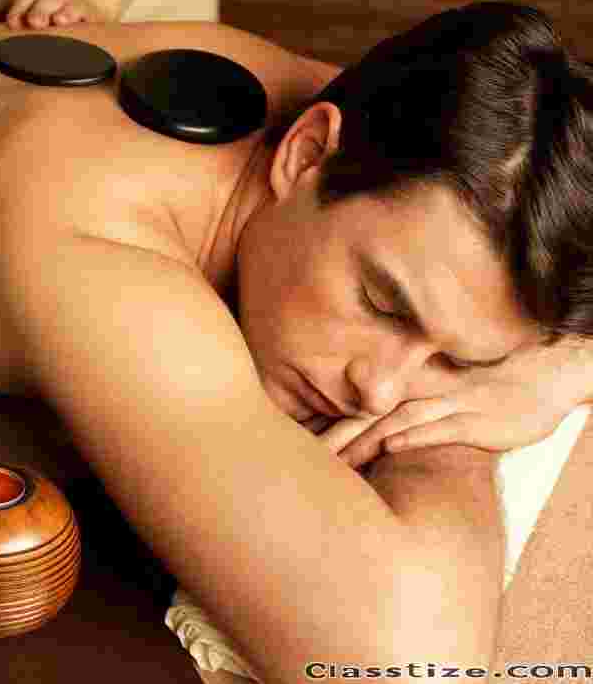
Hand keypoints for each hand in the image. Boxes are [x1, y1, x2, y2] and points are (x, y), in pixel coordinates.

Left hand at [0, 0, 108, 29]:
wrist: (83, 10)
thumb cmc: (45, 16)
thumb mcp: (20, 15)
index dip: (16, 9)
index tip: (11, 24)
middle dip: (37, 10)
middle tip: (33, 23)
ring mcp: (71, 4)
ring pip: (63, 4)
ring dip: (60, 12)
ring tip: (56, 21)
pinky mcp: (89, 14)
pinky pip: (84, 13)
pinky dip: (76, 16)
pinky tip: (70, 22)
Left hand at [317, 340, 592, 467]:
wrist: (540, 383)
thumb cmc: (484, 397)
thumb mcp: (439, 404)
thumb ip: (404, 418)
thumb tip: (371, 445)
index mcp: (408, 393)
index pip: (360, 413)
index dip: (331, 432)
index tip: (303, 453)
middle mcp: (422, 396)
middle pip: (370, 418)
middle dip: (340, 440)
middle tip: (310, 462)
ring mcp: (448, 406)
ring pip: (399, 423)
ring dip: (369, 441)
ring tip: (340, 462)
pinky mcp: (474, 420)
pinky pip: (440, 427)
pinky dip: (415, 436)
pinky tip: (391, 447)